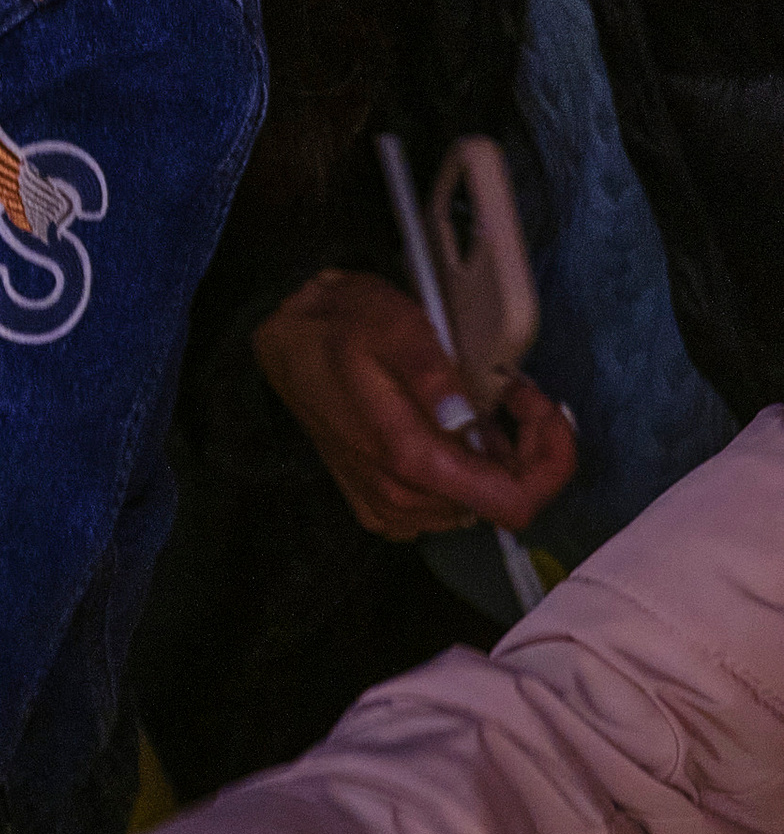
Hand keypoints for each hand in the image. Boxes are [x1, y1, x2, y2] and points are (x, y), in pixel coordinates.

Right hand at [253, 267, 576, 541]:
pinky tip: (450, 431)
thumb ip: (432, 373)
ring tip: (476, 403)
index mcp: (410, 459)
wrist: (285, 339)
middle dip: (522, 447)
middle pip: (502, 502)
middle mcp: (401, 499)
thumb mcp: (394, 325)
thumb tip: (465, 417)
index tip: (533, 404)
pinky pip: (445, 507)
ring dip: (493, 458)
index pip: (514, 503)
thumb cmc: (343, 325)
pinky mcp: (380, 507)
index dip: (547, 459)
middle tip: (506, 390)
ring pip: (477, 505)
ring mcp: (389, 509)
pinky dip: (463, 474)